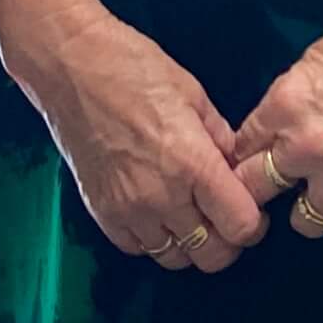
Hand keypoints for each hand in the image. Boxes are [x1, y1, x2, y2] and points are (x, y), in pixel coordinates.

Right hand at [10, 2, 265, 272]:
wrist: (69, 64)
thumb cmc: (132, 65)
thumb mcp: (191, 92)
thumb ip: (219, 137)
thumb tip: (235, 167)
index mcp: (193, 162)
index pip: (241, 225)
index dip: (254, 222)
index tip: (251, 208)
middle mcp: (163, 196)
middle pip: (212, 255)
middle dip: (227, 240)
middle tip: (223, 215)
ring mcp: (129, 210)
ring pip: (175, 258)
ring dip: (189, 241)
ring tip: (187, 212)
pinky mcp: (101, 213)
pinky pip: (138, 248)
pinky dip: (153, 238)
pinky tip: (155, 211)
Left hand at [231, 0, 322, 241]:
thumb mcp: (311, 64)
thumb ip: (287, 105)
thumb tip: (274, 134)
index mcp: (284, 105)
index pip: (241, 147)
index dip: (247, 154)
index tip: (257, 158)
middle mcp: (305, 146)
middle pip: (256, 191)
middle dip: (262, 189)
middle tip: (278, 186)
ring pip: (305, 222)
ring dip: (313, 206)